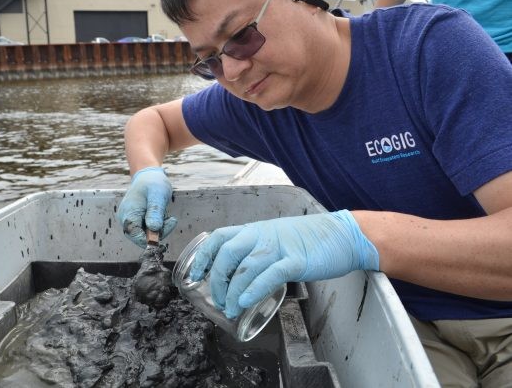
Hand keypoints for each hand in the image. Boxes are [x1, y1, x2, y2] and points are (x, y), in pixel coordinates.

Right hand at [116, 167, 177, 247]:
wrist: (148, 175)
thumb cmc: (153, 183)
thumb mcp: (157, 195)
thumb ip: (155, 212)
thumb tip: (154, 228)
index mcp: (128, 213)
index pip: (136, 235)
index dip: (151, 238)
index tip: (166, 227)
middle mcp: (125, 219)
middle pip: (141, 237)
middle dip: (158, 232)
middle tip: (171, 220)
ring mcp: (129, 220)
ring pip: (146, 234)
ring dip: (159, 228)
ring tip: (166, 214)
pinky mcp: (136, 220)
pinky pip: (147, 229)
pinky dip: (157, 225)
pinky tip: (162, 215)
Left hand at [190, 210, 378, 317]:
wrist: (343, 235)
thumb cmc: (309, 240)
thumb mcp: (276, 238)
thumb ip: (257, 252)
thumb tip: (237, 277)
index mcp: (255, 230)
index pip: (219, 237)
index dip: (203, 256)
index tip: (194, 274)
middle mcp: (263, 235)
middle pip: (227, 253)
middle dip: (216, 279)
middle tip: (216, 300)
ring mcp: (280, 247)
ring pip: (246, 267)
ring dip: (233, 291)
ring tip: (229, 308)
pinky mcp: (297, 261)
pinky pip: (270, 274)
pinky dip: (255, 289)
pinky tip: (245, 302)